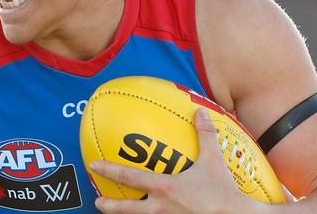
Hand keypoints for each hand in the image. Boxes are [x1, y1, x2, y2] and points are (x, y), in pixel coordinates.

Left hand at [90, 108, 258, 213]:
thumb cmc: (222, 192)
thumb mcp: (214, 161)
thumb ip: (205, 135)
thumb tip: (200, 113)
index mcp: (164, 188)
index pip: (130, 177)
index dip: (109, 170)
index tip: (94, 166)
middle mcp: (160, 208)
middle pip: (127, 209)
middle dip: (110, 206)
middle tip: (97, 202)